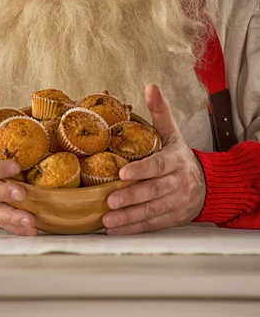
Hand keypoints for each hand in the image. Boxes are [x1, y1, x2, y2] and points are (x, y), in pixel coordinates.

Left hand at [103, 84, 205, 234]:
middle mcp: (178, 183)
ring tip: (108, 218)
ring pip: (152, 211)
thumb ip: (160, 112)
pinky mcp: (173, 218)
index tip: (123, 173)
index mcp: (176, 160)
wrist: (208, 184)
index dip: (141, 170)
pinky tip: (115, 229)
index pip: (158, 166)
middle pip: (154, 191)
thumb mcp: (172, 133)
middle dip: (131, 197)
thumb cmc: (180, 157)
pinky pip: (152, 225)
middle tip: (110, 200)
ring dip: (129, 217)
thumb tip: (151, 87)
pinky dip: (134, 228)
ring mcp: (177, 203)